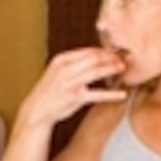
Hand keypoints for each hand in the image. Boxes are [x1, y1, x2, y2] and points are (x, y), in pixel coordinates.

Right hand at [12, 46, 127, 138]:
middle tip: (122, 60)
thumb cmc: (50, 90)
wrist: (37, 109)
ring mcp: (70, 83)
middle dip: (110, 58)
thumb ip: (74, 63)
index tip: (115, 53)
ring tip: (123, 69)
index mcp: (61, 60)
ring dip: (111, 69)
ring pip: (96, 72)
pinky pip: (97, 94)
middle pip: (93, 58)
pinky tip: (122, 94)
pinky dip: (111, 94)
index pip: (88, 51)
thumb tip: (96, 56)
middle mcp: (65, 69)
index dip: (104, 51)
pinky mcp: (75, 98)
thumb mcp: (57, 70)